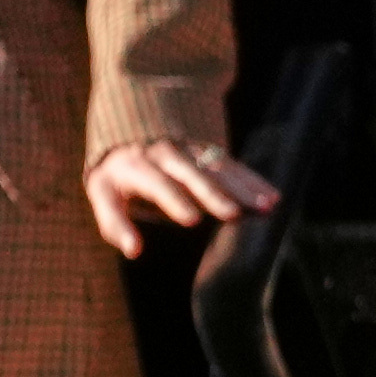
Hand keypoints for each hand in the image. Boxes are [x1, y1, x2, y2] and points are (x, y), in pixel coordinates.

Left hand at [83, 135, 282, 254]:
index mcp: (137, 166)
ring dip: (243, 187)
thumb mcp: (103, 192)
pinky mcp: (211, 151)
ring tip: (265, 207)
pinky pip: (234, 166)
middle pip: (191, 174)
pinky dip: (254, 181)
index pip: (156, 183)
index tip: (192, 220)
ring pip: (218, 169)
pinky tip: (273, 198)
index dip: (173, 200)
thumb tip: (134, 251)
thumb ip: (115, 222)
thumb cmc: (118, 174)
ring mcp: (191, 150)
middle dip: (213, 193)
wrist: (133, 125)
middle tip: (231, 214)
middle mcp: (165, 154)